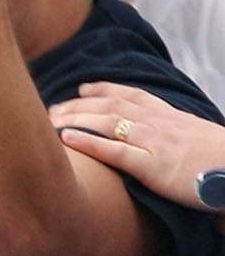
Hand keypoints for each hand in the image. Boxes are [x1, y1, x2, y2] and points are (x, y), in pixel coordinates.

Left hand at [53, 80, 224, 205]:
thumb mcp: (204, 150)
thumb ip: (187, 152)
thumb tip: (188, 169)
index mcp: (175, 118)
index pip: (136, 96)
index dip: (108, 90)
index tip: (85, 87)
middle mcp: (162, 123)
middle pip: (114, 105)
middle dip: (81, 104)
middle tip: (54, 106)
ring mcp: (157, 142)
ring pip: (108, 122)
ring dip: (76, 119)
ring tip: (50, 120)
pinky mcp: (153, 166)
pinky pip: (114, 151)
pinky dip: (87, 142)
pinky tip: (65, 140)